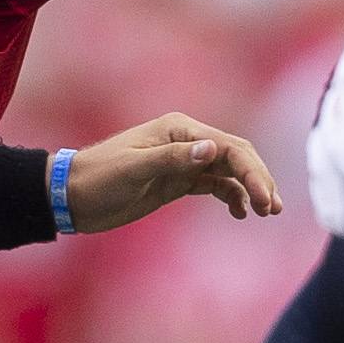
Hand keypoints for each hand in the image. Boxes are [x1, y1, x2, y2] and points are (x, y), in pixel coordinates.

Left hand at [70, 113, 281, 232]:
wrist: (71, 196)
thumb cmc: (98, 179)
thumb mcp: (133, 169)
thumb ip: (172, 159)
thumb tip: (212, 148)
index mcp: (178, 129)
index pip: (228, 146)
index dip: (252, 171)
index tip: (264, 199)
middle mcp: (185, 141)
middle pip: (236, 156)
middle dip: (258, 179)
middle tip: (271, 209)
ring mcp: (182, 161)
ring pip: (229, 171)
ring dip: (249, 189)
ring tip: (264, 213)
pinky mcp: (176, 181)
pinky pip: (214, 184)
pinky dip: (231, 196)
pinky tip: (239, 212)